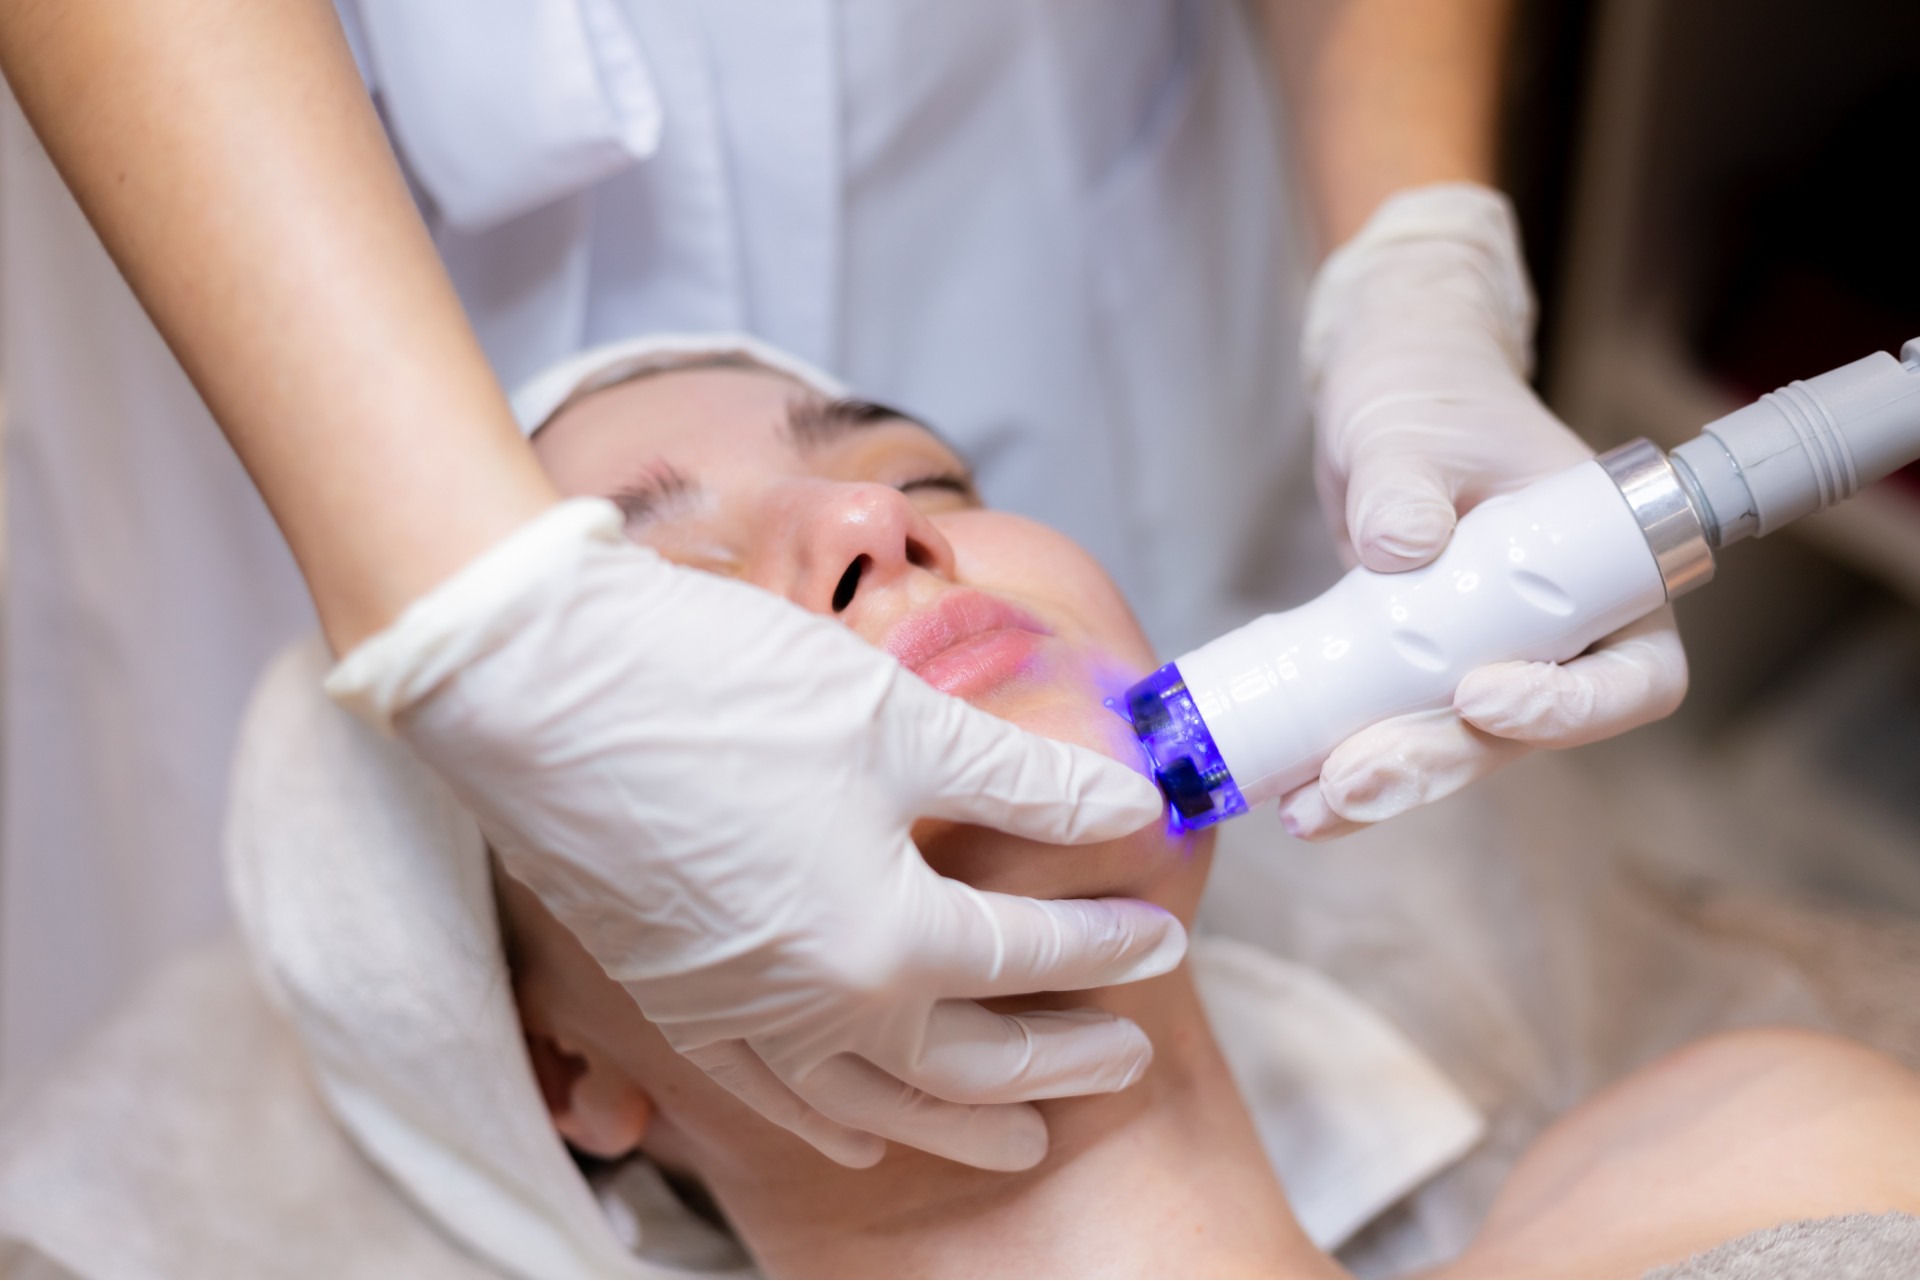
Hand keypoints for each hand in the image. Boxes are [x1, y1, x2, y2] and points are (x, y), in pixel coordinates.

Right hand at [327, 500, 1181, 1169]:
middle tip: (1122, 1059)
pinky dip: (832, 1121)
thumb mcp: (896, 719)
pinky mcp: (676, 998)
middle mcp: (816, 1004)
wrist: (530, 687)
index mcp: (886, 936)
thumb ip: (1021, 779)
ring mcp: (738, 1015)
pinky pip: (770, 1098)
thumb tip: (1126, 803)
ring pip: (875, 1102)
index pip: (1029, 957)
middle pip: (967, 1056)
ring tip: (1022, 1135)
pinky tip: (859, 1129)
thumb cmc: (716, 690)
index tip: (1161, 932)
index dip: (1108, 945)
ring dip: (959, 1121)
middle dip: (1057, 1057)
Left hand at [1282, 184, 1687, 839]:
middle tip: (1356, 780)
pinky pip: (1393, 730)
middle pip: (1524, 736)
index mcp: (1606, 572)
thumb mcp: (1409, 425)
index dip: (1570, 706)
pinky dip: (1345, 766)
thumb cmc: (1424, 389)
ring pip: (1455, 749)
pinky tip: (1295, 795)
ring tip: (1310, 811)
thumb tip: (1403, 547)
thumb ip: (1406, 479)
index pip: (1633, 675)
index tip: (1481, 694)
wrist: (1384, 389)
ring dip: (1386, 784)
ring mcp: (1485, 655)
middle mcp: (1559, 630)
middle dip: (1440, 763)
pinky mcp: (1417, 669)